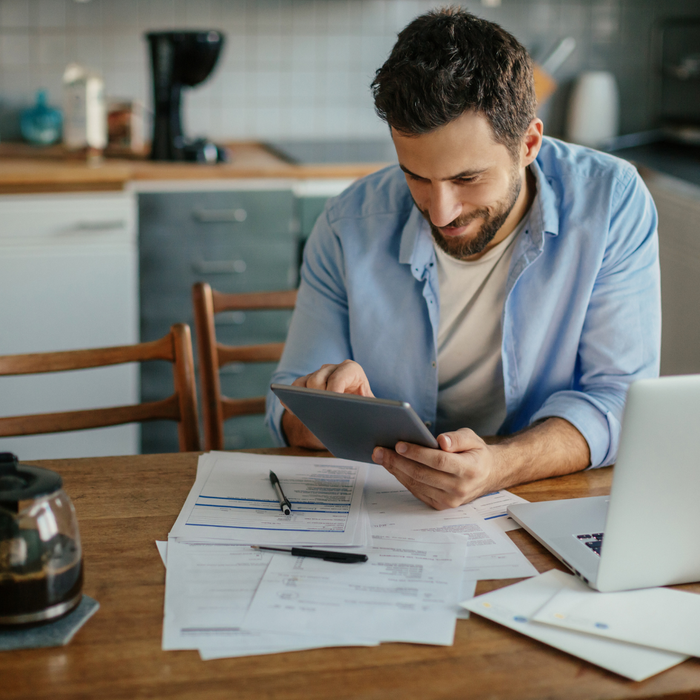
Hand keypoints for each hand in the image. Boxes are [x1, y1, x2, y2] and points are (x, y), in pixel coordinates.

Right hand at [281, 360, 373, 448]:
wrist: (352, 414)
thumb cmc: (363, 410)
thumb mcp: (371, 409)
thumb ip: (370, 408)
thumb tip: (365, 413)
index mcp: (352, 370)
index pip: (340, 376)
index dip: (335, 390)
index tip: (333, 404)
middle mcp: (333, 368)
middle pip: (318, 379)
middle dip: (319, 396)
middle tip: (322, 412)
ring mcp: (318, 374)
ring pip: (305, 383)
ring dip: (306, 398)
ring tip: (310, 413)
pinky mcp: (305, 383)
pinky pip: (295, 387)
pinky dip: (291, 397)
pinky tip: (294, 410)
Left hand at [371, 428, 501, 509]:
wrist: (486, 475)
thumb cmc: (476, 454)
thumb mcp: (472, 438)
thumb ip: (457, 438)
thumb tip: (442, 441)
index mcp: (470, 470)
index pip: (439, 461)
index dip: (417, 453)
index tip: (399, 445)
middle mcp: (460, 488)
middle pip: (422, 474)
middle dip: (398, 461)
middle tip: (380, 450)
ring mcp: (450, 500)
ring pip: (416, 484)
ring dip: (396, 470)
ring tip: (381, 456)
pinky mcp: (440, 505)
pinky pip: (417, 491)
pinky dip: (402, 478)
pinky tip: (393, 467)